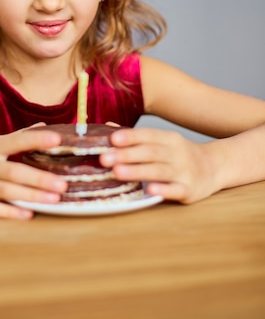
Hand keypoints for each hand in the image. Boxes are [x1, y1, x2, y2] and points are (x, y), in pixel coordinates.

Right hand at [0, 127, 66, 218]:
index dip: (36, 140)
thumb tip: (44, 126)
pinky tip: (29, 214)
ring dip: (31, 195)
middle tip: (63, 184)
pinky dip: (11, 212)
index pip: (16, 140)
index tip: (57, 140)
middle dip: (40, 178)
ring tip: (54, 199)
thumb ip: (18, 136)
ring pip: (6, 191)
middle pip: (14, 171)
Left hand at [100, 127, 219, 203]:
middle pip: (150, 153)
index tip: (112, 138)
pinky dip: (163, 189)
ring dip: (137, 171)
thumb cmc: (179, 154)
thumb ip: (136, 137)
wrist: (214, 167)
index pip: (148, 135)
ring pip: (159, 171)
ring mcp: (185, 172)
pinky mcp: (190, 190)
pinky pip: (176, 190)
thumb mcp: (162, 141)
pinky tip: (148, 190)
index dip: (130, 136)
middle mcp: (177, 153)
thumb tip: (107, 128)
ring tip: (116, 172)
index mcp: (169, 139)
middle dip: (126, 155)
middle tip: (104, 158)